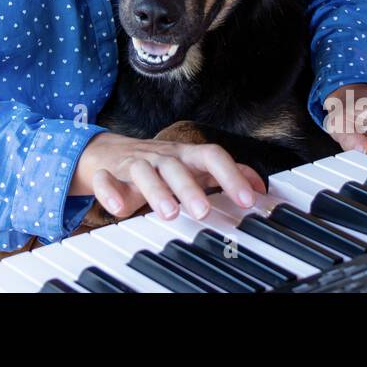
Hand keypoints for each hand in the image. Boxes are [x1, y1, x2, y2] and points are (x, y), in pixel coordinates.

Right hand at [70, 131, 266, 221]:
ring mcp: (134, 165)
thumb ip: (224, 174)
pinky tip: (119, 209)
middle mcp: (161, 157)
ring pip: (143, 172)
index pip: (211, 155)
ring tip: (169, 213)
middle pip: (175, 166)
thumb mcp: (192, 165)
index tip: (248, 201)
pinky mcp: (108, 175)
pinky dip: (110, 192)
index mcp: (185, 155)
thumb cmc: (158, 164)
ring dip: (156, 191)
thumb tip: (260, 186)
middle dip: (190, 188)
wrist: (107, 153)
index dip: (230, 176)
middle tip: (203, 212)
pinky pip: (106, 181)